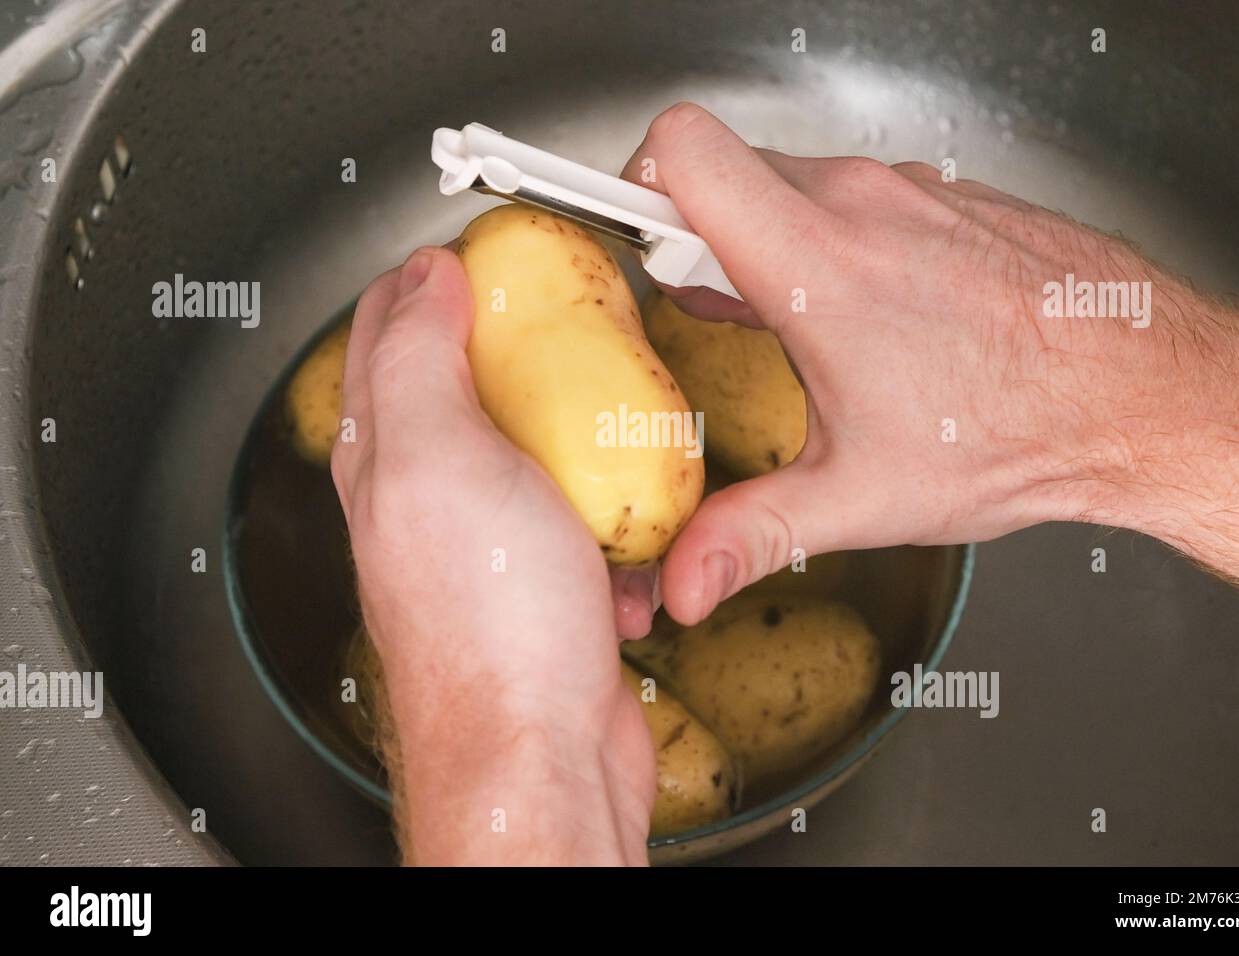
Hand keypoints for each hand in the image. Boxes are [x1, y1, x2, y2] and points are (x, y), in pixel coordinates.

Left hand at [331, 248, 654, 864]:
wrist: (543, 755)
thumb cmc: (489, 628)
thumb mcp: (441, 460)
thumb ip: (422, 359)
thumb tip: (424, 278)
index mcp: (384, 458)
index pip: (388, 334)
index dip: (430, 278)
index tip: (485, 250)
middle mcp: (427, 499)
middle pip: (469, 389)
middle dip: (523, 354)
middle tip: (576, 328)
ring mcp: (490, 547)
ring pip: (541, 461)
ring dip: (587, 450)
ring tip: (623, 443)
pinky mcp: (547, 590)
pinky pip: (588, 532)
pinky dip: (616, 532)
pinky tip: (631, 550)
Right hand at [623, 104, 1238, 625]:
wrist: (1142, 394)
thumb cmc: (1015, 434)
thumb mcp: (859, 497)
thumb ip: (750, 534)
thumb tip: (686, 581)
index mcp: (814, 263)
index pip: (681, 147)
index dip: (637, 184)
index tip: (639, 247)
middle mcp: (860, 202)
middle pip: (725, 167)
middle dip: (700, 231)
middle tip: (722, 309)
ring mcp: (910, 191)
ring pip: (794, 179)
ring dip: (772, 238)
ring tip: (802, 322)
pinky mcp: (947, 197)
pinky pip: (858, 192)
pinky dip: (836, 236)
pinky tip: (871, 312)